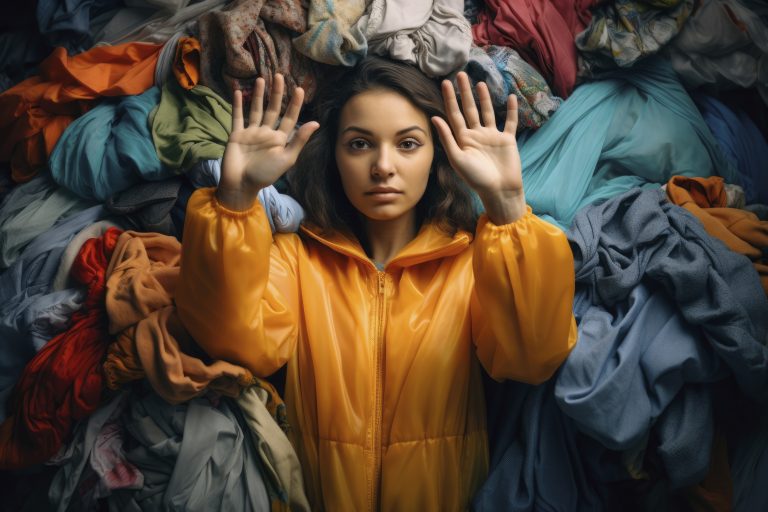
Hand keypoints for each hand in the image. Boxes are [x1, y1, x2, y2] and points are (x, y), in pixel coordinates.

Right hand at [217, 74, 318, 209]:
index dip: (295, 104)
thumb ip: (299, 140)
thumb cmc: (265, 175)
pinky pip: (237, 117)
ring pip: (256, 109)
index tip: (299, 88)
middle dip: (277, 93)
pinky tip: (239, 91)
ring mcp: (251, 133)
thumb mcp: (286, 158)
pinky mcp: (237, 134)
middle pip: (273, 109)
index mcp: (280, 139)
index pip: (290, 118)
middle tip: (279, 75)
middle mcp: (266, 133)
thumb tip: (316, 123)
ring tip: (262, 79)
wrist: (241, 185)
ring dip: (259, 95)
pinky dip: (238, 104)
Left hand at [431, 72, 525, 223]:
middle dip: (464, 92)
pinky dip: (512, 110)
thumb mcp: (458, 159)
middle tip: (460, 74)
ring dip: (484, 98)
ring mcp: (492, 137)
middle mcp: (477, 135)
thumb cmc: (476, 179)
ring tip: (480, 83)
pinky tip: (510, 97)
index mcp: (463, 139)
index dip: (449, 99)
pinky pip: (510, 122)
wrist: (499, 190)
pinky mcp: (508, 140)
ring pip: (487, 112)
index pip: (454, 114)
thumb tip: (435, 117)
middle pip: (469, 109)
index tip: (444, 83)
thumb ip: (447, 138)